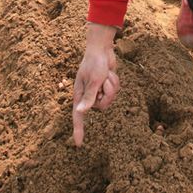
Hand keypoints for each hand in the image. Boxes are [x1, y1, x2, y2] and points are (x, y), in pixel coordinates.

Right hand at [72, 23, 120, 146]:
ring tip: (106, 75)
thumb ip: (88, 97)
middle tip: (104, 80)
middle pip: (102, 106)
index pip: (78, 116)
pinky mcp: (106, 87)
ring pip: (110, 99)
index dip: (78, 130)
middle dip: (107, 93)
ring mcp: (98, 91)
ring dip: (112, 86)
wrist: (101, 49)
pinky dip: (115, 82)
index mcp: (80, 94)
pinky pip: (115, 91)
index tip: (78, 144)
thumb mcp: (93, 81)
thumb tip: (81, 112)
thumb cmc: (94, 63)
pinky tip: (110, 74)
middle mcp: (88, 95)